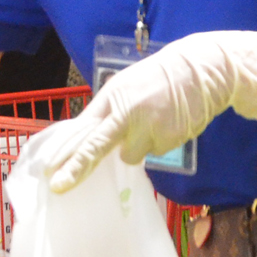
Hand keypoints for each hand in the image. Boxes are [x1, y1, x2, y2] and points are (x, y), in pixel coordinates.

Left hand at [48, 31, 256, 193]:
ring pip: (131, 156)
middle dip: (79, 168)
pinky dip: (158, 141)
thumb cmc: (156, 77)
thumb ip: (104, 111)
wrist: (203, 70)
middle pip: (99, 149)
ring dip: (137, 145)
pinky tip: (167, 122)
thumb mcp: (124, 86)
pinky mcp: (170, 140)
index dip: (70, 158)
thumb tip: (83, 136)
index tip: (54, 178)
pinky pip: (155, 152)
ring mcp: (150, 130)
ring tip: (151, 120)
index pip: (86, 134)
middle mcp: (128, 115)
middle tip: (61, 185)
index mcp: (113, 99)